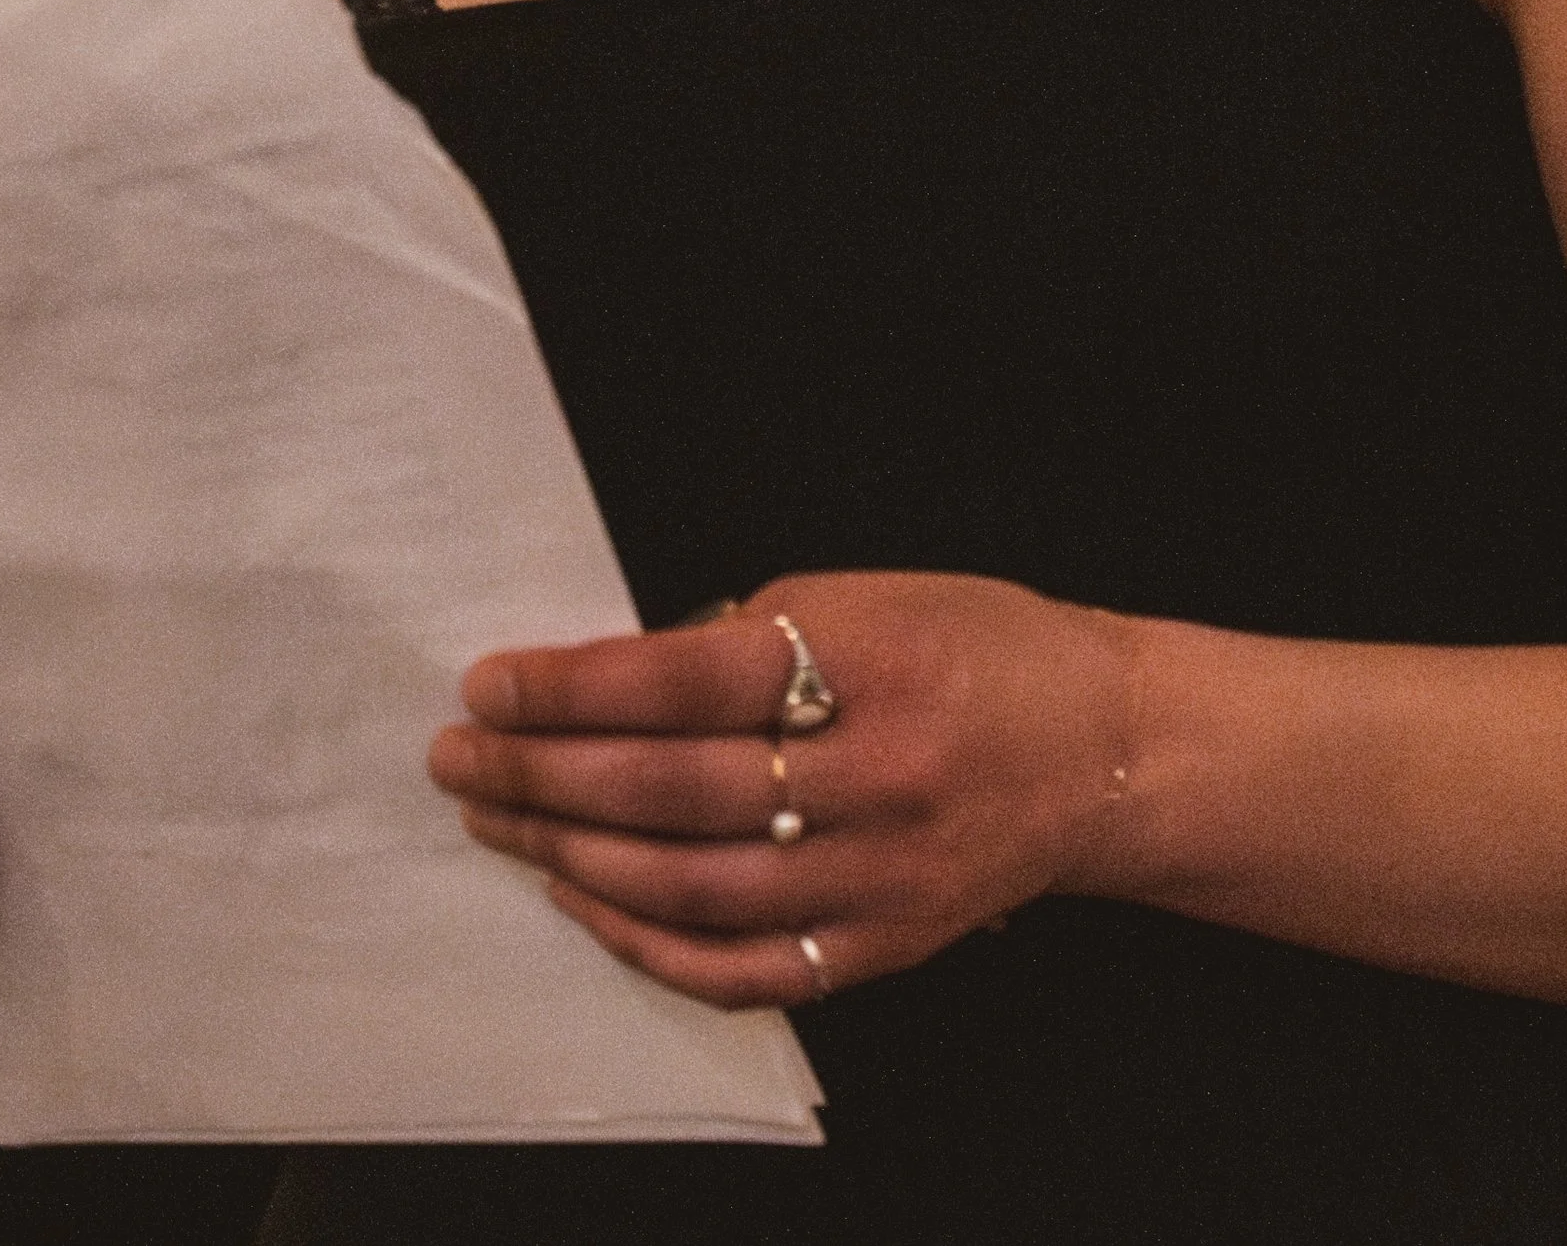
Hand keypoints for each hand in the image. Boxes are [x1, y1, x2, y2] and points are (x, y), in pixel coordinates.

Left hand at [427, 572, 1133, 1008]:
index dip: (572, 686)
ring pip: (693, 888)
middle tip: (461, 758)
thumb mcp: (862, 597)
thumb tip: (609, 679)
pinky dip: (649, 944)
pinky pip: (744, 969)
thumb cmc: (975, 648)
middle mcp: (878, 777)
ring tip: (498, 823)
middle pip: (673, 791)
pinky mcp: (884, 947)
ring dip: (574, 855)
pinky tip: (586, 900)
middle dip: (545, 775)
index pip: (685, 681)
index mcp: (868, 662)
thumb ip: (742, 637)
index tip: (489, 684)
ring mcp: (881, 877)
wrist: (1104, 750)